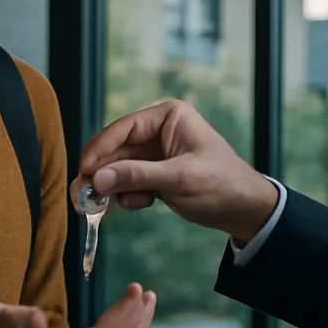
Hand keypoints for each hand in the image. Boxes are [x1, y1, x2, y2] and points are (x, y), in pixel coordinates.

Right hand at [76, 98, 279, 241]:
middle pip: (116, 149)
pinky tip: (140, 204)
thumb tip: (98, 178)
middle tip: (82, 195)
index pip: (124, 128)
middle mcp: (159, 131)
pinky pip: (129, 182)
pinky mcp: (155, 174)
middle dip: (102, 173)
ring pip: (119, 168)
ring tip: (104, 207)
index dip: (101, 149)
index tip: (85, 170)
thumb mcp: (179, 179)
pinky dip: (127, 195)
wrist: (245, 210)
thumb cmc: (222, 184)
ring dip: (113, 187)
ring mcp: (156, 153)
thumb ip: (137, 176)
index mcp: (168, 117)